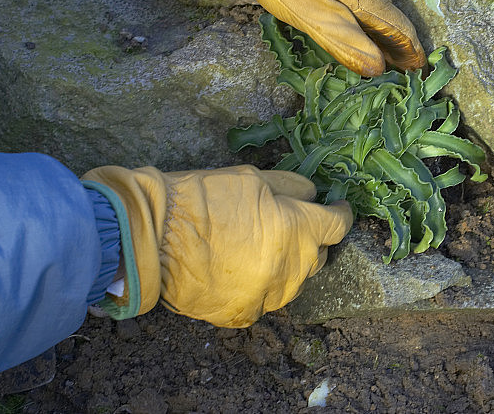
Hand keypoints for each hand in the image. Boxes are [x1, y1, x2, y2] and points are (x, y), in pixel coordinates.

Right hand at [82, 165, 351, 326]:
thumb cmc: (202, 199)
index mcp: (299, 230)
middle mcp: (293, 268)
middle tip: (287, 226)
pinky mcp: (246, 314)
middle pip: (318, 256)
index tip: (338, 209)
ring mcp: (270, 296)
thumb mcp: (252, 178)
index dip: (341, 215)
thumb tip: (312, 195)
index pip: (338, 226)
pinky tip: (237, 270)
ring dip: (285, 265)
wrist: (152, 238)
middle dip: (310, 241)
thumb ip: (291, 187)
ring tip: (256, 249)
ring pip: (293, 281)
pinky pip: (265, 300)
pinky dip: (259, 286)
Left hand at [178, 0, 425, 76]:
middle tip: (405, 72)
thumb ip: (345, 41)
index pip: (397, 27)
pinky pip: (357, 2)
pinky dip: (364, 22)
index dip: (409, 51)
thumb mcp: (311, 15)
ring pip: (373, 10)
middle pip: (388, 19)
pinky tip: (358, 32)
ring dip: (381, 34)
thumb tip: (377, 67)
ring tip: (386, 58)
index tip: (419, 71)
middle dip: (398, 46)